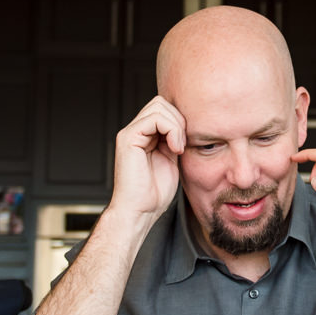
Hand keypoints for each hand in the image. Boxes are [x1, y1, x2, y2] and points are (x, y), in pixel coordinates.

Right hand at [111, 96, 185, 222]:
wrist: (140, 211)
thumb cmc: (154, 194)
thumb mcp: (171, 160)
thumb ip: (174, 141)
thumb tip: (187, 125)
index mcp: (144, 136)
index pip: (164, 109)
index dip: (180, 121)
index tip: (186, 144)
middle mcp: (135, 131)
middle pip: (161, 102)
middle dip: (179, 120)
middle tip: (183, 145)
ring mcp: (130, 133)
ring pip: (159, 106)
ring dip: (176, 126)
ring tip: (178, 148)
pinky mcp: (128, 138)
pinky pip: (154, 118)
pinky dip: (171, 130)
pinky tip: (174, 149)